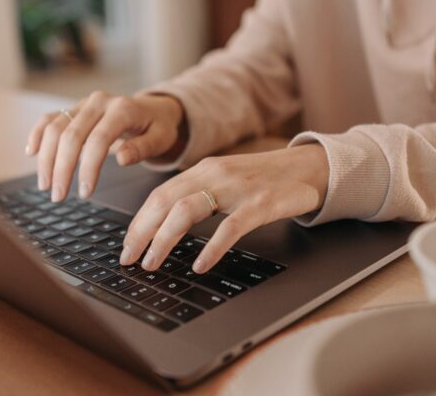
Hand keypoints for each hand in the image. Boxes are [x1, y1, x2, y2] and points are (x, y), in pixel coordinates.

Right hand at [25, 92, 184, 200]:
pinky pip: (49, 118)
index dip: (88, 168)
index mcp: (122, 109)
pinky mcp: (73, 109)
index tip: (85, 193)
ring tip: (45, 185)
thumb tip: (122, 158)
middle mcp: (98, 102)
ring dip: (46, 158)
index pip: (98, 140)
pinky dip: (37, 134)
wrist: (153, 109)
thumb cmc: (158, 127)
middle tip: (58, 196)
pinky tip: (31, 152)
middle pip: (71, 135)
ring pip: (55, 128)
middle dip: (61, 168)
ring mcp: (83, 103)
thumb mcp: (161, 138)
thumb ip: (143, 148)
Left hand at [120, 145, 329, 273]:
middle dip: (141, 233)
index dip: (139, 221)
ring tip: (153, 263)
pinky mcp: (261, 203)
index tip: (127, 245)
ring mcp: (237, 188)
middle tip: (129, 259)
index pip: (159, 195)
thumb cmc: (264, 180)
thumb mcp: (226, 181)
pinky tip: (200, 265)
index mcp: (203, 170)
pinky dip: (211, 248)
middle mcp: (215, 174)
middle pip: (165, 202)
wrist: (308, 168)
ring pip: (187, 210)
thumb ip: (199, 196)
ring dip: (164, 240)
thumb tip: (165, 226)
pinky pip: (230, 227)